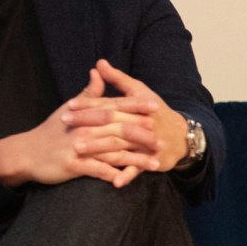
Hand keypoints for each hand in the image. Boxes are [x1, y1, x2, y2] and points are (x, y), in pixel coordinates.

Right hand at [0, 68, 148, 187]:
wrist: (26, 152)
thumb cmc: (51, 131)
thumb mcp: (69, 109)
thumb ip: (89, 93)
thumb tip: (99, 70)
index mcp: (86, 114)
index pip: (115, 106)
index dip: (136, 106)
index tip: (156, 107)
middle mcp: (84, 128)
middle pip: (119, 129)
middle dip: (142, 134)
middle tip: (163, 139)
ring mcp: (79, 147)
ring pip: (113, 151)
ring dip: (135, 158)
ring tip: (155, 164)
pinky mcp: (73, 165)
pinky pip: (97, 170)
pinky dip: (113, 175)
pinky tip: (129, 180)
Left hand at [62, 59, 188, 173]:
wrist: (182, 136)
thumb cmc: (157, 112)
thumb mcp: (140, 92)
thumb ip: (118, 79)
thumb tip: (99, 63)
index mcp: (139, 105)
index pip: (110, 103)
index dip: (89, 103)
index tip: (69, 104)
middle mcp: (144, 123)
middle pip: (113, 122)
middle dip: (88, 123)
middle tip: (65, 123)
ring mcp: (148, 143)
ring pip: (121, 145)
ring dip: (99, 149)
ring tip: (77, 150)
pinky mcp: (153, 159)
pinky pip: (138, 168)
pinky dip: (127, 175)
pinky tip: (114, 182)